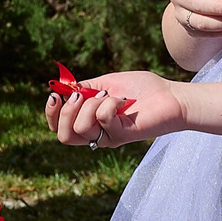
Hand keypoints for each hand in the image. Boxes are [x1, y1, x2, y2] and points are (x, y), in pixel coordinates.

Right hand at [45, 70, 168, 147]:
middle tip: (81, 95)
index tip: (55, 95)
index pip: (58, 128)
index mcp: (90, 122)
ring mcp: (109, 137)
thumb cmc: (143, 89)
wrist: (171, 96)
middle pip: (64, 136)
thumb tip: (63, 88)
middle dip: (66, 112)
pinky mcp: (122, 136)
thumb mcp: (107, 83)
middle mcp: (97, 134)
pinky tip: (124, 102)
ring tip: (110, 96)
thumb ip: (85, 87)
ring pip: (80, 129)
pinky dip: (110, 104)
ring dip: (91, 105)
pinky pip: (102, 119)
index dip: (50, 114)